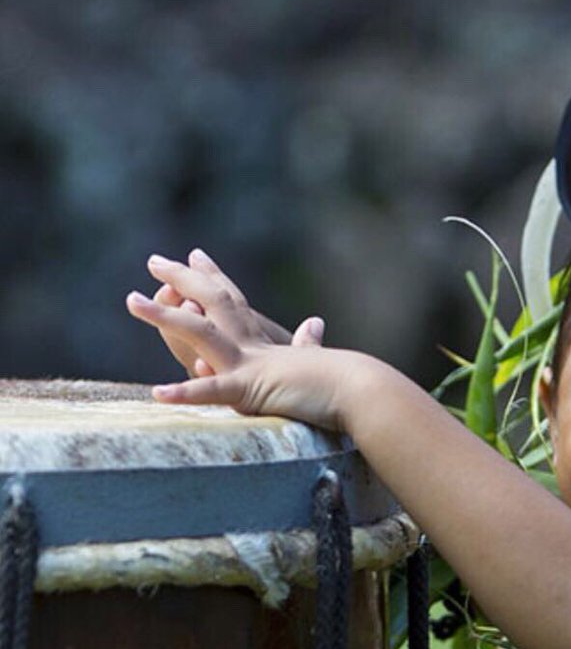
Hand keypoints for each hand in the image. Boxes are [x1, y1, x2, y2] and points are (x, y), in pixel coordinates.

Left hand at [127, 250, 366, 429]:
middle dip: (183, 279)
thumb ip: (310, 344)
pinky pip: (214, 392)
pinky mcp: (252, 390)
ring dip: (163, 317)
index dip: (214, 277)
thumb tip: (315, 322)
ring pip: (200, 333)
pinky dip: (187, 393)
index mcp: (267, 344)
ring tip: (130, 300)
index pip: (236, 303)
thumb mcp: (318, 360)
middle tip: (154, 259)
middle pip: (214, 302)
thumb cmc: (346, 383)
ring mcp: (250, 365)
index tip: (194, 255)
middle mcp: (254, 347)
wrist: (361, 392)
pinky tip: (159, 393)